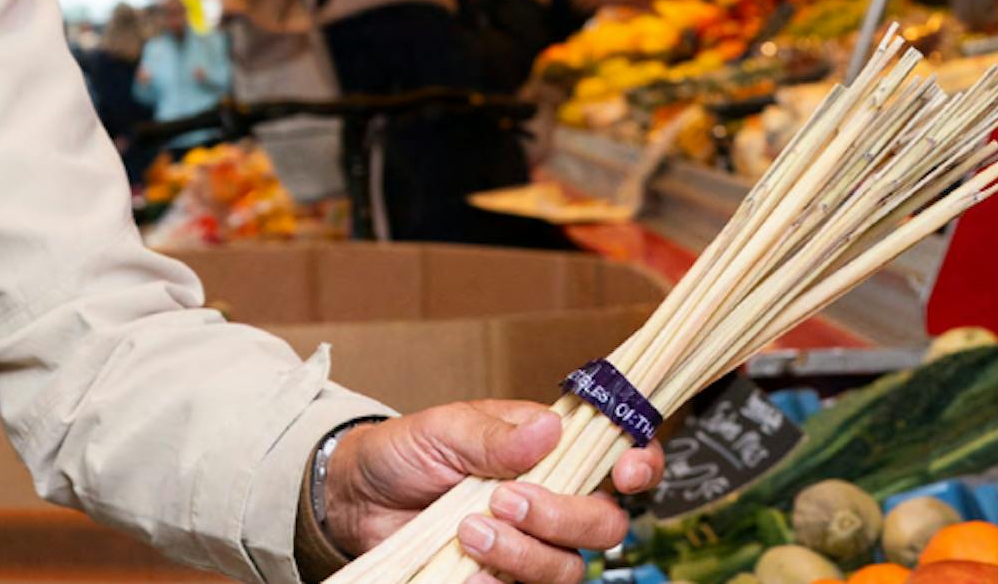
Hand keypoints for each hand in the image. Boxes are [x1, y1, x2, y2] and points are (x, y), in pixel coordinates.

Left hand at [318, 403, 661, 583]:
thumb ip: (492, 434)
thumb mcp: (441, 429)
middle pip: (604, 523)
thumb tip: (549, 430)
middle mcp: (552, 499)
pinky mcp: (504, 578)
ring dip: (522, 552)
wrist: (357, 499)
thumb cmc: (405, 453)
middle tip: (503, 501)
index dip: (640, 465)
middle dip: (561, 517)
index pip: (620, 456)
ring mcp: (532, 544)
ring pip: (568, 567)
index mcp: (549, 450)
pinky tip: (465, 569)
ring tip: (467, 530)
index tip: (625, 473)